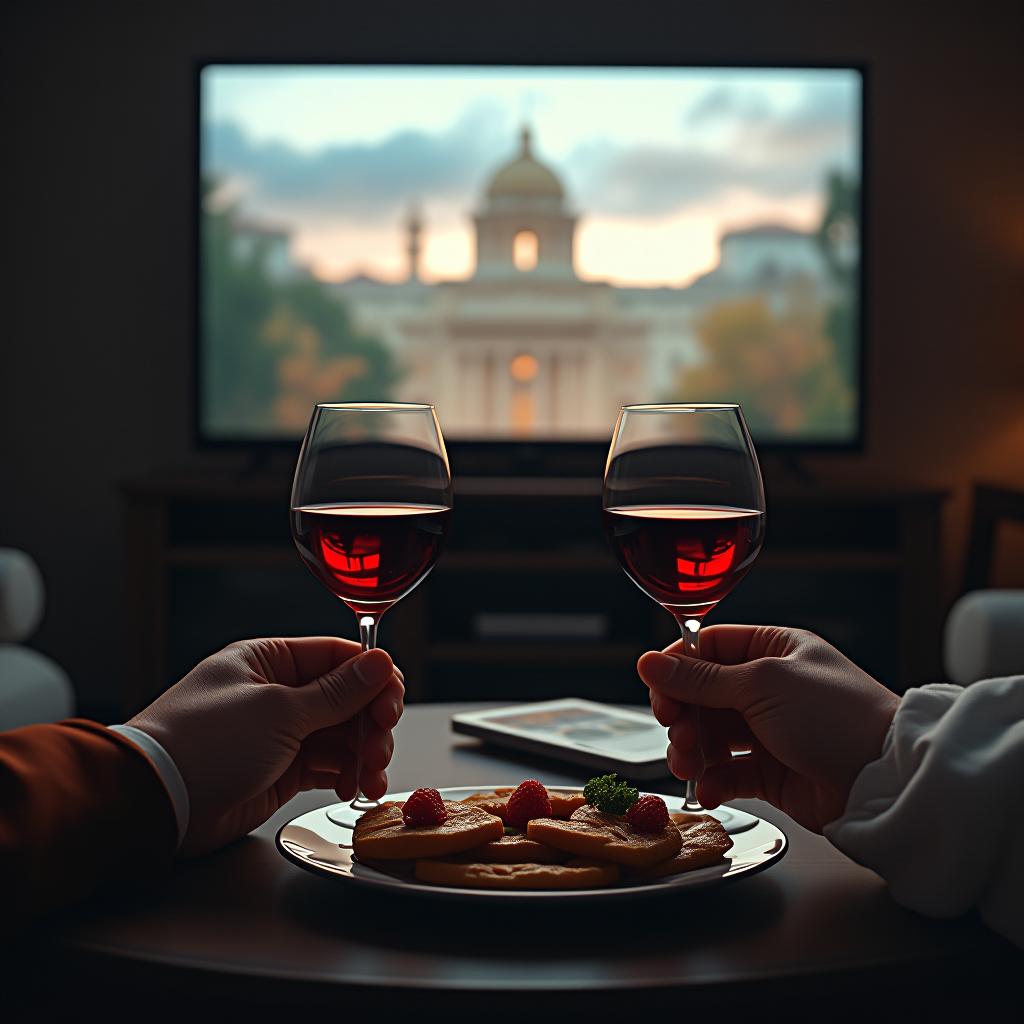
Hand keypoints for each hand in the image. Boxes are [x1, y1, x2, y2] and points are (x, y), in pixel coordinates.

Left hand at [129, 637, 404, 855]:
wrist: (155, 804)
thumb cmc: (201, 744)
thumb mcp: (278, 710)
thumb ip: (337, 692)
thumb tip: (378, 663)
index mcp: (269, 661)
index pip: (337, 656)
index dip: (372, 676)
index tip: (393, 698)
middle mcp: (277, 694)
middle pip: (347, 698)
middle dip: (371, 721)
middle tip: (379, 742)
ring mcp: (279, 734)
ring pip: (342, 735)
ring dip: (364, 753)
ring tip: (369, 775)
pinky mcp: (280, 771)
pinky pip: (328, 766)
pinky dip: (347, 776)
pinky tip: (355, 787)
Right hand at [638, 626, 898, 832]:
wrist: (884, 781)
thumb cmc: (838, 717)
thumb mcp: (761, 684)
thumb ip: (700, 678)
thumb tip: (650, 662)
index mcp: (774, 650)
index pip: (710, 648)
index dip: (678, 667)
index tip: (658, 689)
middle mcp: (770, 688)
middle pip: (703, 695)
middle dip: (683, 714)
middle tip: (675, 729)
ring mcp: (770, 731)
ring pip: (711, 735)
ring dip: (692, 750)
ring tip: (689, 765)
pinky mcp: (772, 772)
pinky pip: (728, 772)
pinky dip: (713, 781)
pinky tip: (709, 788)